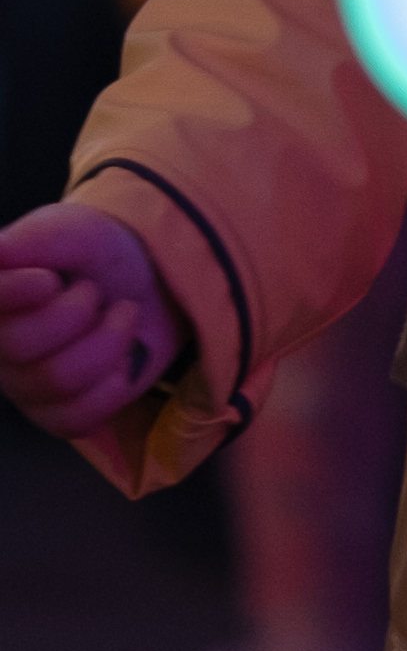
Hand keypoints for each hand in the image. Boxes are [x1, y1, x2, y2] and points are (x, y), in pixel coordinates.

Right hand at [0, 205, 189, 437]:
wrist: (149, 284)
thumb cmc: (100, 254)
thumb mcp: (74, 231)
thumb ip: (35, 240)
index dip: (12, 294)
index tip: (48, 280)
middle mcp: (0, 345)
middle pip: (19, 346)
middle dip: (75, 313)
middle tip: (95, 292)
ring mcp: (25, 384)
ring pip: (57, 382)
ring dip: (106, 342)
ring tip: (120, 315)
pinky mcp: (57, 413)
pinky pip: (75, 418)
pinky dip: (111, 387)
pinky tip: (121, 360)